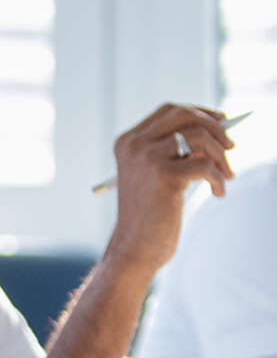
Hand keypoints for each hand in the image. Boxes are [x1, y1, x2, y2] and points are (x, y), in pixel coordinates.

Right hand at [104, 103, 236, 272]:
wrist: (135, 246)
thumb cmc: (149, 212)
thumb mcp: (157, 174)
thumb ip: (176, 151)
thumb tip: (217, 131)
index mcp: (128, 142)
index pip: (169, 110)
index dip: (199, 111)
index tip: (221, 121)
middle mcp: (134, 145)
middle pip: (184, 115)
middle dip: (215, 128)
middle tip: (230, 147)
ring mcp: (147, 158)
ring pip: (199, 136)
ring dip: (220, 156)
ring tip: (225, 175)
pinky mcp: (164, 176)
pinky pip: (206, 165)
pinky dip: (219, 179)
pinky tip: (217, 193)